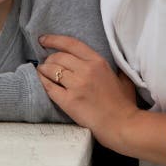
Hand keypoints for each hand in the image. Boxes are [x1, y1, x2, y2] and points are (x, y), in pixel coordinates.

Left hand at [37, 34, 138, 151]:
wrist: (122, 125)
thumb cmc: (124, 104)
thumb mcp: (123, 78)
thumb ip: (115, 68)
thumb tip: (113, 62)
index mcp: (98, 62)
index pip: (71, 44)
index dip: (54, 40)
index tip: (43, 39)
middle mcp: (86, 70)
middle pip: (58, 57)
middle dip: (49, 59)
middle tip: (47, 63)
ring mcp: (76, 85)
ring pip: (51, 70)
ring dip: (43, 69)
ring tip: (42, 71)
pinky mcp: (69, 101)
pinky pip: (49, 87)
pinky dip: (42, 82)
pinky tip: (41, 81)